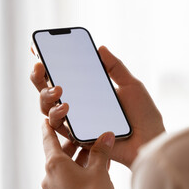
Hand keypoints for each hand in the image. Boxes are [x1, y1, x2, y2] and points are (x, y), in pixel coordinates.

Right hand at [30, 46, 164, 166]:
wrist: (150, 140)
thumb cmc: (144, 115)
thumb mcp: (131, 85)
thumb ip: (115, 67)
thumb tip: (100, 48)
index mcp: (88, 92)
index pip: (63, 77)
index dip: (48, 65)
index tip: (38, 49)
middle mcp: (78, 107)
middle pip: (48, 92)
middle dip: (38, 78)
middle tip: (40, 66)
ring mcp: (76, 122)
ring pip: (47, 109)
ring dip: (46, 96)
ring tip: (58, 89)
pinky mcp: (78, 137)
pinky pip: (59, 127)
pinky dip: (56, 115)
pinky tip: (64, 106)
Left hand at [41, 120, 114, 188]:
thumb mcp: (99, 170)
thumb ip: (101, 151)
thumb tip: (107, 136)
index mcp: (54, 164)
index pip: (48, 139)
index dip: (48, 128)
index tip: (46, 120)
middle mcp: (50, 175)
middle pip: (59, 153)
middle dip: (73, 144)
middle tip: (84, 134)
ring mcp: (54, 188)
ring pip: (66, 166)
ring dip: (79, 158)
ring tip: (96, 151)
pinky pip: (69, 178)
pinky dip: (79, 170)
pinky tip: (95, 169)